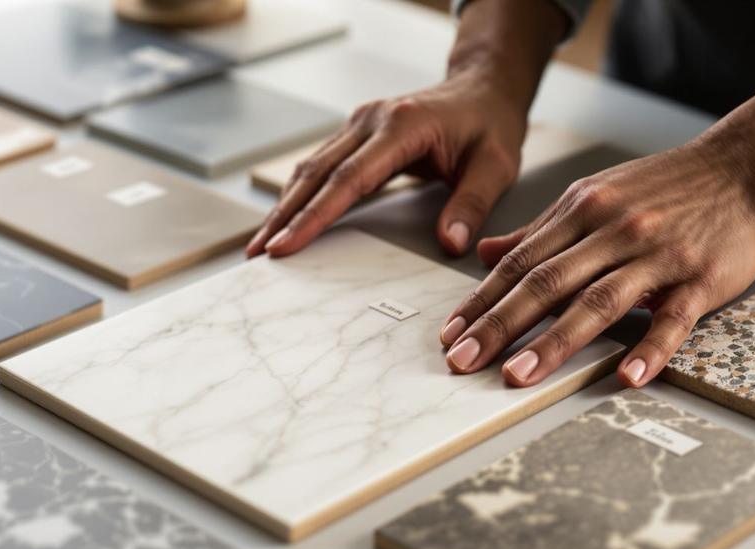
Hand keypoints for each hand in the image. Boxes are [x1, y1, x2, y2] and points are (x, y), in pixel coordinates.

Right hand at [246, 72, 527, 258]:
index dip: (315, 214)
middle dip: (284, 216)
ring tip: (260, 245)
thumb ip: (472, 204)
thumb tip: (451, 243)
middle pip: (316, 173)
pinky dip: (298, 196)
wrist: (483, 90)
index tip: (287, 244)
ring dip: (283, 208)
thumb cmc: (489, 126)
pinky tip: (282, 220)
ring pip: (310, 169)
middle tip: (258, 253)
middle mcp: (371, 120)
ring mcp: (359, 125)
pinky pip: (319, 167)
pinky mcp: (355, 135)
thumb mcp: (496, 166)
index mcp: (402, 126)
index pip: (349, 178)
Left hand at [440, 139, 754, 387]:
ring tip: (518, 376)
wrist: (747, 168)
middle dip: (499, 325)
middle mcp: (613, 230)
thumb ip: (539, 230)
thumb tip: (482, 252)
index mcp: (582, 210)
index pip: (520, 261)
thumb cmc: (666, 188)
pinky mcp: (700, 278)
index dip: (482, 299)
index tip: (450, 333)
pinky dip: (651, 348)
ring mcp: (657, 255)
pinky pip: (672, 318)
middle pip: (546, 283)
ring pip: (598, 302)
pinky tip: (627, 377)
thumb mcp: (594, 195)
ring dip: (554, 342)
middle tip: (464, 361)